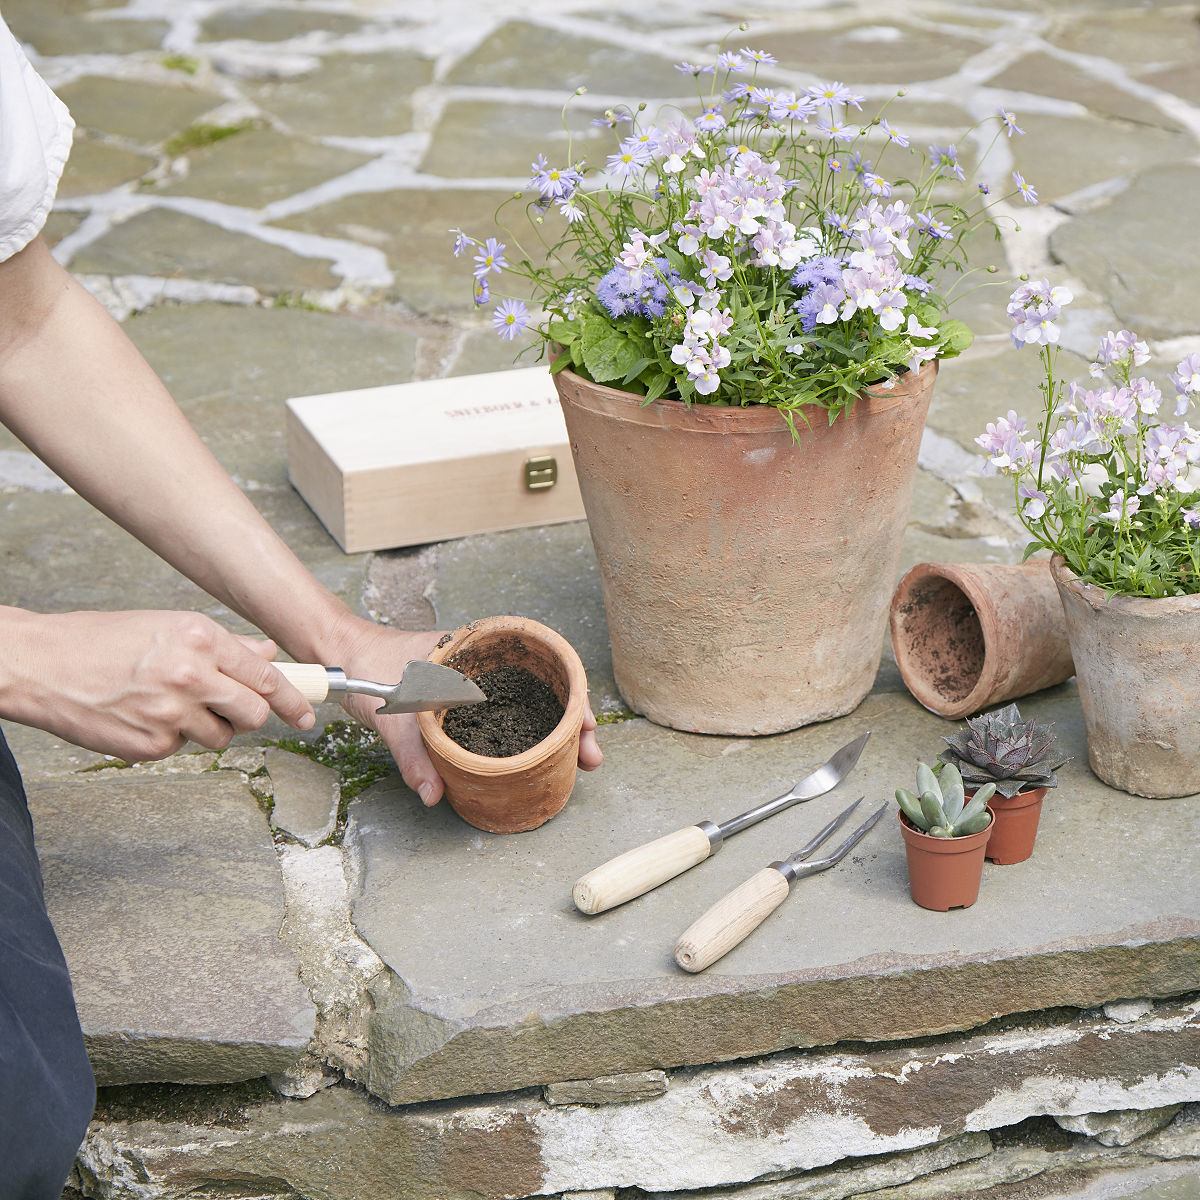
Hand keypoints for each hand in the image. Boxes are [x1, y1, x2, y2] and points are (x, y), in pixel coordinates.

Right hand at [1, 608, 316, 760]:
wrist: (40, 665)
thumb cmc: (100, 640)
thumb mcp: (169, 625)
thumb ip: (226, 644)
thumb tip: (268, 655)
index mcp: (200, 639)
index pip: (266, 677)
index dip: (293, 699)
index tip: (306, 713)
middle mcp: (191, 675)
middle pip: (254, 713)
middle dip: (253, 716)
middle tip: (238, 712)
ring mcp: (170, 714)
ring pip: (221, 736)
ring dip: (209, 726)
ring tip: (172, 704)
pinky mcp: (150, 745)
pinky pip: (182, 747)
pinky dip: (172, 737)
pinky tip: (144, 715)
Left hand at [331, 622, 602, 806]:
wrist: (343, 655)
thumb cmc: (367, 667)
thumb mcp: (392, 713)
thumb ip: (414, 755)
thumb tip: (434, 795)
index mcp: (478, 649)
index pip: (542, 666)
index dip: (571, 696)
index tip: (586, 724)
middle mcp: (487, 662)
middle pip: (546, 688)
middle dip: (574, 720)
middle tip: (592, 755)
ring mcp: (480, 681)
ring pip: (532, 702)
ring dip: (555, 729)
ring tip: (579, 759)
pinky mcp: (468, 699)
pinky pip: (508, 713)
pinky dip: (528, 732)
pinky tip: (540, 756)